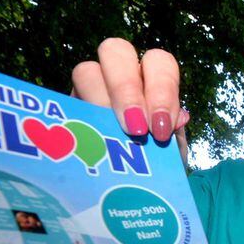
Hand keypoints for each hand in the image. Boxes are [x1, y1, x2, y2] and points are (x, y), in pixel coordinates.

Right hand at [71, 40, 190, 167]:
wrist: (135, 193)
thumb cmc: (157, 166)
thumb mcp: (170, 156)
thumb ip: (174, 138)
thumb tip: (178, 119)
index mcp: (151, 79)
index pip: (158, 62)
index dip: (161, 90)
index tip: (161, 129)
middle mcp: (120, 76)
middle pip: (115, 51)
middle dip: (125, 88)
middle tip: (136, 128)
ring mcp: (90, 89)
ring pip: (85, 72)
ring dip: (99, 102)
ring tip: (110, 137)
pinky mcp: (68, 110)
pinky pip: (66, 103)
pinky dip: (78, 121)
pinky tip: (88, 144)